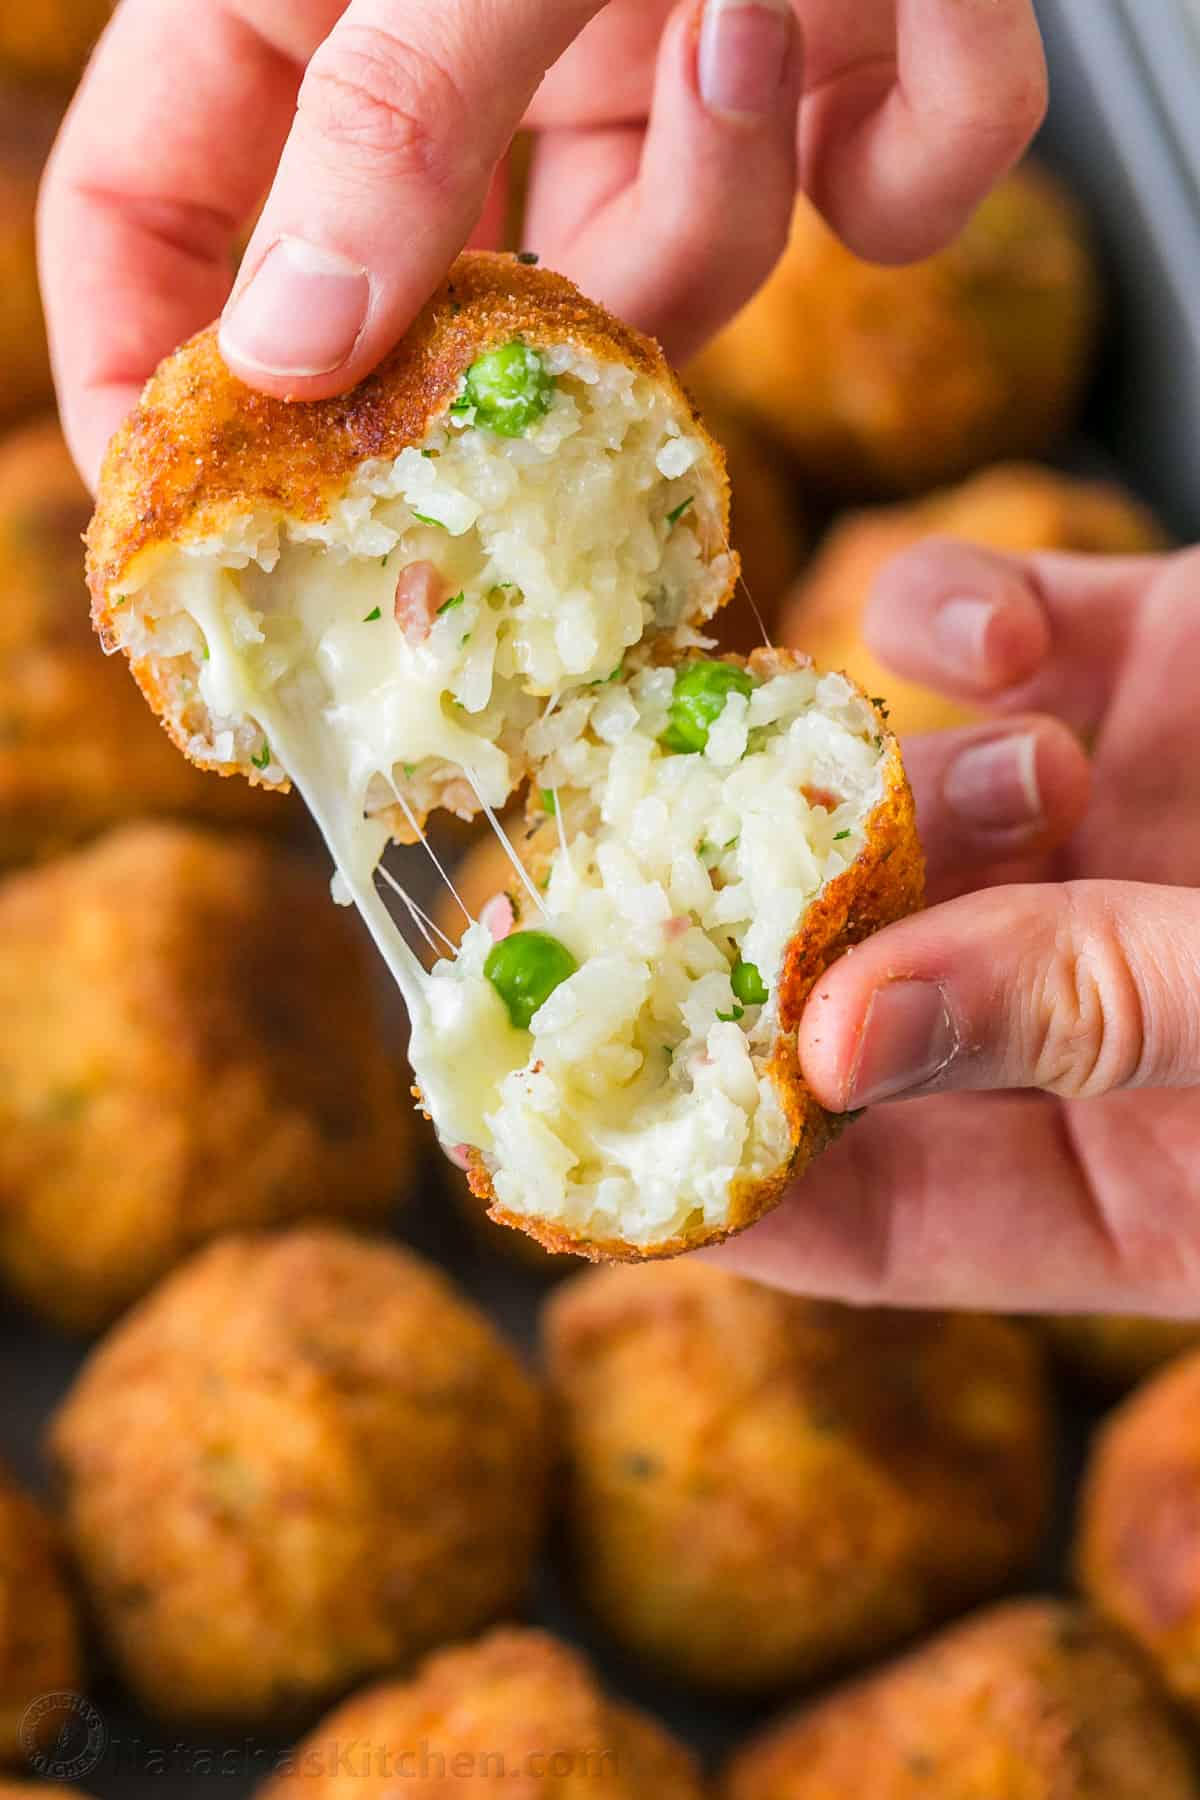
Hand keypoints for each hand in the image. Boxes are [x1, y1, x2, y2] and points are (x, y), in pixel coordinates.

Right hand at [39, 0, 1045, 487]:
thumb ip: (394, 123)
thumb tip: (288, 356)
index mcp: (320, 2)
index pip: (149, 205)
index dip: (147, 367)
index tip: (192, 510)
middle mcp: (480, 61)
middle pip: (442, 307)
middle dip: (508, 362)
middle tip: (524, 397)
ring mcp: (656, 81)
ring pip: (671, 286)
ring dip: (730, 197)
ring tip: (746, 15)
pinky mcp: (829, 88)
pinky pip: (882, 206)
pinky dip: (921, 137)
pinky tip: (905, 4)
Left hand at [715, 543, 1199, 1317]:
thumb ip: (1095, 1018)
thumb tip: (833, 1038)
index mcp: (1126, 1182)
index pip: (874, 1221)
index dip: (725, 1189)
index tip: (576, 1143)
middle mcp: (1082, 1008)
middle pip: (848, 994)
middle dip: (757, 945)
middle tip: (659, 892)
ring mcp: (1105, 832)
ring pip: (891, 813)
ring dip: (897, 784)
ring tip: (1033, 781)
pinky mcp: (1139, 667)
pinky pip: (984, 628)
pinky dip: (956, 607)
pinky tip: (1003, 630)